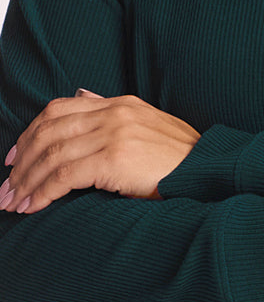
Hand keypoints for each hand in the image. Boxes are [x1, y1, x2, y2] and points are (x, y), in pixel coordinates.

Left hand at [0, 91, 200, 213]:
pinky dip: (43, 192)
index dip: (30, 132)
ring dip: (27, 181)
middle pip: (49, 129)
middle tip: (6, 186)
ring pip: (52, 154)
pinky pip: (65, 175)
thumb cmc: (178, 156)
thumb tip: (83, 95)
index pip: (60, 108)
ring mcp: (114, 133)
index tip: (14, 157)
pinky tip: (34, 206)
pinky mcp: (114, 158)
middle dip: (21, 160)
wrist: (206, 168)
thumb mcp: (146, 122)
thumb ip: (112, 111)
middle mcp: (114, 113)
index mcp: (120, 103)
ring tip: (14, 202)